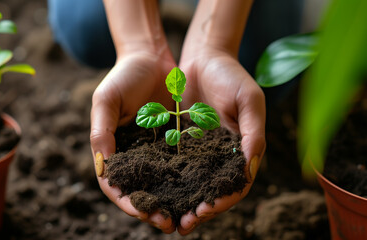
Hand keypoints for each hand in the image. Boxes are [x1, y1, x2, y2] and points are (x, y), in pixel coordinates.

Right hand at [90, 49, 176, 232]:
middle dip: (154, 210)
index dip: (129, 202)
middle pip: (142, 190)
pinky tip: (202, 189)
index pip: (117, 186)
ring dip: (175, 201)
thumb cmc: (123, 76)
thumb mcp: (107, 100)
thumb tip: (103, 168)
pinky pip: (184, 165)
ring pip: (165, 184)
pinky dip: (191, 179)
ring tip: (189, 216)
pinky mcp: (177, 142)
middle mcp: (136, 156)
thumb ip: (102, 132)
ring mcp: (157, 151)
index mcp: (114, 151)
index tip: (144, 212)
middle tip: (171, 224)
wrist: (151, 58)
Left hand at [177, 47, 265, 234]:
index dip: (222, 200)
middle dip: (198, 209)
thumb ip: (253, 132)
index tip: (204, 209)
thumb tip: (250, 169)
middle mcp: (219, 155)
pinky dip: (165, 179)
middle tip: (182, 224)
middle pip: (211, 189)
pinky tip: (152, 190)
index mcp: (240, 150)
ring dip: (180, 200)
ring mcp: (198, 150)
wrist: (205, 58)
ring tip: (165, 215)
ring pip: (190, 182)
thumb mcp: (248, 100)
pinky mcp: (180, 141)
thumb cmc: (232, 76)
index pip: (235, 184)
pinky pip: (172, 164)